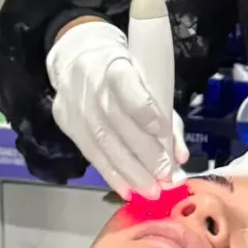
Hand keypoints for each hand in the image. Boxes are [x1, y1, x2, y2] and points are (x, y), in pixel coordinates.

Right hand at [46, 19, 185, 196]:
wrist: (76, 57)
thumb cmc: (123, 69)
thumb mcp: (147, 79)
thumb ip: (165, 115)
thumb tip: (180, 155)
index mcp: (114, 64)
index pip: (125, 85)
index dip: (144, 110)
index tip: (163, 133)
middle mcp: (91, 86)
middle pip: (117, 122)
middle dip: (144, 153)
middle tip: (166, 177)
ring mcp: (76, 107)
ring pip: (103, 143)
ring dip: (130, 172)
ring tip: (151, 190)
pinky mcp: (68, 124)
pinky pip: (91, 154)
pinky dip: (111, 175)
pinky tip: (127, 189)